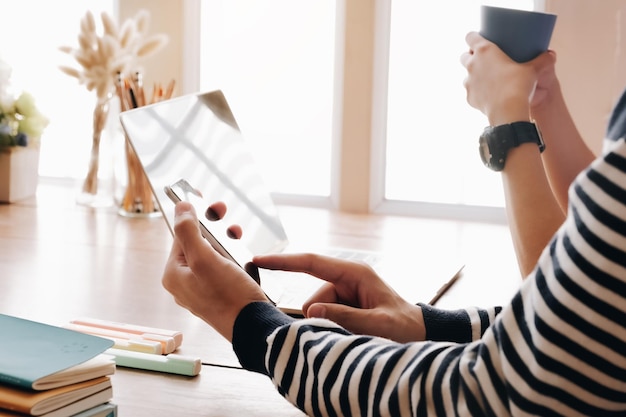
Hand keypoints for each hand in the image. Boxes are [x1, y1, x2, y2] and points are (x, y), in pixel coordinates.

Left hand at [161, 201, 269, 341]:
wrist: (253, 327)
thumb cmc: (228, 296)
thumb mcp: (205, 258)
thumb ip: (189, 231)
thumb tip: (181, 208)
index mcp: (174, 274)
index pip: (181, 235)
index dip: (193, 215)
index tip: (201, 197)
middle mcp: (185, 283)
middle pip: (196, 244)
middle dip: (212, 227)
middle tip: (223, 211)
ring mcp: (203, 290)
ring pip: (212, 254)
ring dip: (225, 241)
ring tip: (237, 234)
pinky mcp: (220, 294)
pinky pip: (223, 268)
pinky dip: (233, 257)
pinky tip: (243, 257)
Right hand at [253, 253, 425, 342]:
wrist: (419, 334)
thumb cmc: (404, 327)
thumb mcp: (378, 324)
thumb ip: (345, 317)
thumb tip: (310, 310)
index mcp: (354, 273)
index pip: (312, 262)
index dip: (284, 262)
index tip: (259, 260)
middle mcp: (347, 279)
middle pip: (313, 298)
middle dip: (322, 318)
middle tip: (350, 333)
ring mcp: (345, 292)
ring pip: (317, 311)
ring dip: (330, 325)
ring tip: (358, 333)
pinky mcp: (344, 305)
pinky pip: (324, 317)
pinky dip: (333, 328)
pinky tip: (354, 332)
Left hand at [460, 31, 553, 124]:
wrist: (507, 111)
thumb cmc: (518, 86)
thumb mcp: (533, 70)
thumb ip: (542, 60)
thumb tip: (551, 55)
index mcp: (485, 51)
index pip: (470, 37)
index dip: (474, 37)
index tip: (481, 41)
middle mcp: (472, 65)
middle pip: (464, 56)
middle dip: (471, 57)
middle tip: (485, 61)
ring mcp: (468, 82)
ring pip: (466, 75)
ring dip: (474, 75)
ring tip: (488, 79)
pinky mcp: (469, 97)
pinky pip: (471, 92)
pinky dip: (477, 92)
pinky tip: (488, 95)